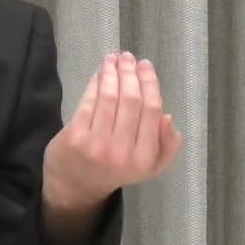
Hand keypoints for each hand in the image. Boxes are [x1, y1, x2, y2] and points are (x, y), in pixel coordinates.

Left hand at [42, 52, 182, 208]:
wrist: (75, 186)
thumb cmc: (115, 170)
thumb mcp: (149, 167)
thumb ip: (166, 146)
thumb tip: (169, 117)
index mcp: (145, 159)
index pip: (152, 112)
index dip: (150, 84)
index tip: (146, 65)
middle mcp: (123, 153)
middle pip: (131, 101)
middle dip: (130, 73)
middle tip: (128, 57)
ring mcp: (97, 144)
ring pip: (109, 98)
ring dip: (112, 73)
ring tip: (113, 58)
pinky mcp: (76, 137)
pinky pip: (89, 102)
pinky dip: (95, 83)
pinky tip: (99, 72)